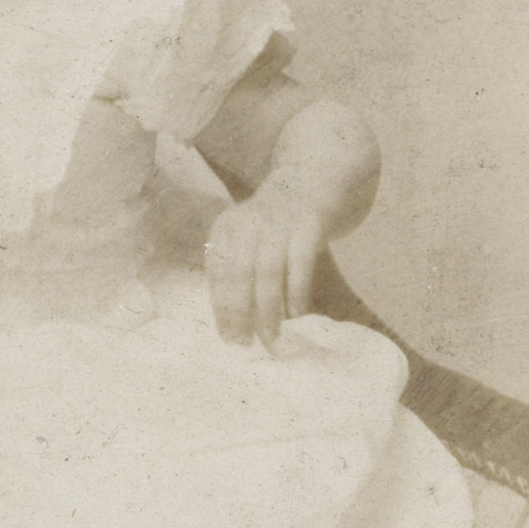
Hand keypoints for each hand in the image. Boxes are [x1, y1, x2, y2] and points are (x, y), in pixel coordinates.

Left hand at [205, 192, 325, 347]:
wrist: (311, 183)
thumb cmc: (274, 226)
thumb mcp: (247, 240)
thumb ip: (238, 273)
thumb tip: (235, 325)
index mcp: (225, 229)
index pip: (217, 273)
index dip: (221, 308)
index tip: (228, 338)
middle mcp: (247, 223)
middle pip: (238, 274)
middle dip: (240, 314)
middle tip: (246, 345)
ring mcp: (278, 222)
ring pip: (267, 272)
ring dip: (268, 310)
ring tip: (271, 340)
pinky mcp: (308, 224)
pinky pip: (300, 263)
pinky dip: (296, 292)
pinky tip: (296, 315)